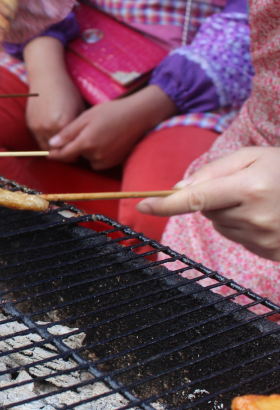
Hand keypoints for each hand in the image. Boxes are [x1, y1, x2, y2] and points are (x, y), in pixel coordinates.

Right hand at [23, 36, 83, 148]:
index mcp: (64, 124)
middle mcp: (49, 127)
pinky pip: (38, 140)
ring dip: (54, 150)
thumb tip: (84, 142)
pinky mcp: (30, 124)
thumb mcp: (79, 108)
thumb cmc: (67, 90)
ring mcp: (38, 127)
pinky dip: (46, 142)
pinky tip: (54, 139)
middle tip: (72, 155)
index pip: (70, 147)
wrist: (46, 77)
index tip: (80, 154)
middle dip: (65, 154)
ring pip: (46, 148)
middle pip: (57, 151)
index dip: (75, 153)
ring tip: (63, 148)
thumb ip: (79, 127)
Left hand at [48, 86, 176, 169]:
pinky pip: (98, 162)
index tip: (49, 152)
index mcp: (86, 143)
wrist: (138, 116)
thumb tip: (51, 145)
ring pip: (87, 158)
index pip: (64, 154)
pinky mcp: (114, 162)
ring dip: (87, 150)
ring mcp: (106, 160)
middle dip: (74, 147)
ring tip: (97, 133)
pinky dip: (97, 154)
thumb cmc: (111, 112)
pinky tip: (104, 141)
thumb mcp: (86, 117)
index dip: (55, 153)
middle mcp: (95, 155)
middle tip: (84, 131)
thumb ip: (67, 133)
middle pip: (76, 155)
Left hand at [137, 147, 279, 260]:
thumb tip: (178, 188)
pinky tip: (266, 214)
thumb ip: (213, 170)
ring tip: (259, 199)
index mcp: (250, 188)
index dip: (165, 205)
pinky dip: (242, 226)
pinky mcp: (268, 252)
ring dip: (227, 212)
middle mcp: (255, 216)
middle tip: (243, 186)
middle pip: (205, 210)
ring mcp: (263, 238)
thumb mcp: (254, 156)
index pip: (195, 199)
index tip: (142, 206)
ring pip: (218, 224)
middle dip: (213, 198)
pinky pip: (236, 237)